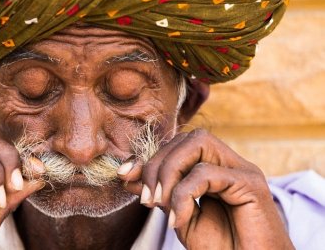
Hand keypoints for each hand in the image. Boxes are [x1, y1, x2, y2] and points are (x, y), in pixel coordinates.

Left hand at [118, 129, 293, 249]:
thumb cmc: (221, 247)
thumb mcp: (179, 216)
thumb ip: (159, 193)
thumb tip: (129, 174)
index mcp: (214, 167)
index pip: (178, 145)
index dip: (149, 157)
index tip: (124, 175)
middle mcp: (230, 163)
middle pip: (186, 138)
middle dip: (157, 164)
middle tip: (147, 198)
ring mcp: (243, 170)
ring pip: (198, 144)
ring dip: (169, 172)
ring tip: (160, 204)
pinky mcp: (252, 184)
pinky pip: (207, 173)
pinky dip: (184, 194)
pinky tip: (178, 219)